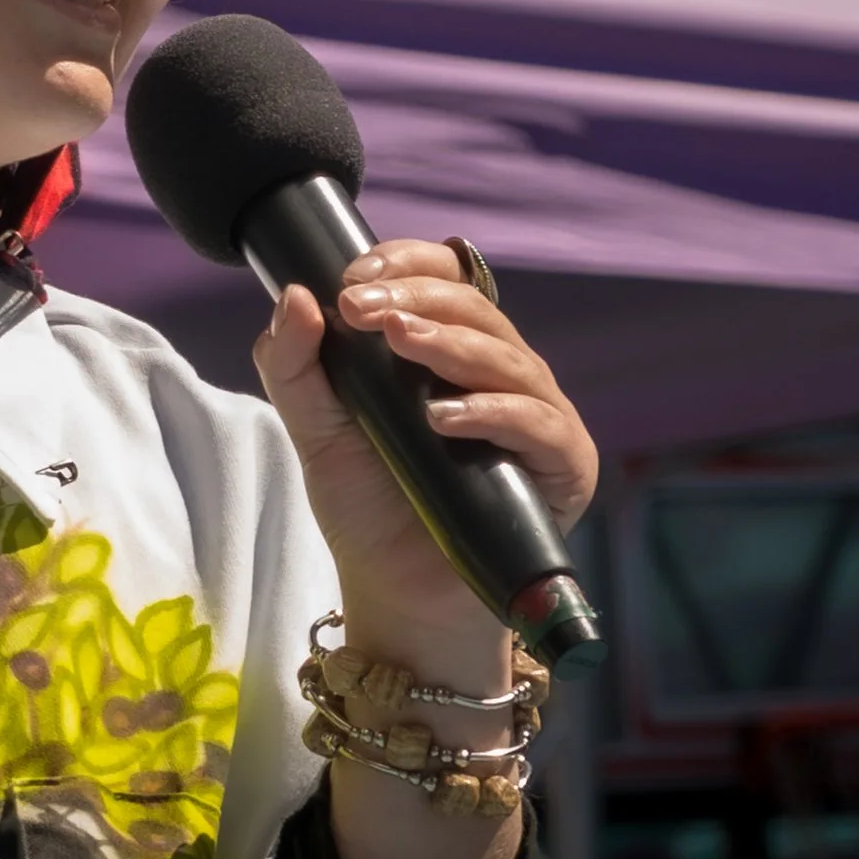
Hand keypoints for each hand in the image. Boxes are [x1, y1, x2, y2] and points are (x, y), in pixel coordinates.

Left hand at [252, 238, 597, 642]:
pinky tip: (444, 417)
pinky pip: (536, 423)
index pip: (445, 277)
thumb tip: (294, 295)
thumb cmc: (367, 505)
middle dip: (417, 298)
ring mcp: (536, 416)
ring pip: (507, 356)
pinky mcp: (564, 464)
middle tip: (362, 308)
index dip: (406, 264)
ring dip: (450, 343)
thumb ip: (295, 366)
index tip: (352, 278)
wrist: (398, 594)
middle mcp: (498, 372)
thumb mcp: (315, 429)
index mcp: (448, 350)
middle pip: (476, 307)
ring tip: (400, 340)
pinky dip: (492, 412)